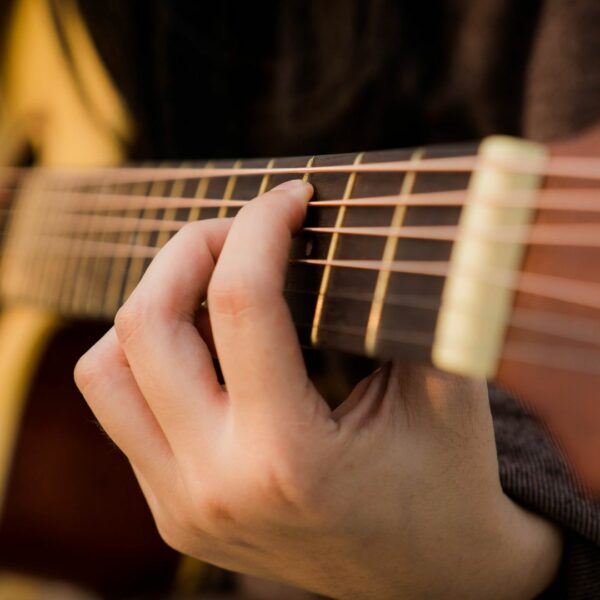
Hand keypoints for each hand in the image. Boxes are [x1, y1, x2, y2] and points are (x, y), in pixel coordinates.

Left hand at [75, 180, 561, 598]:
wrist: (429, 578)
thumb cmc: (447, 482)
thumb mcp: (448, 392)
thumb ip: (415, 307)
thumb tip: (383, 227)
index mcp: (291, 459)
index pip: (242, 303)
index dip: (261, 225)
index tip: (290, 197)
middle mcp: (216, 487)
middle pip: (147, 326)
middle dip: (190, 248)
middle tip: (240, 229)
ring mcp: (183, 505)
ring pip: (106, 371)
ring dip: (151, 306)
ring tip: (210, 285)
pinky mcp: (172, 512)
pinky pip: (122, 411)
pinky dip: (150, 358)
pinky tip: (206, 344)